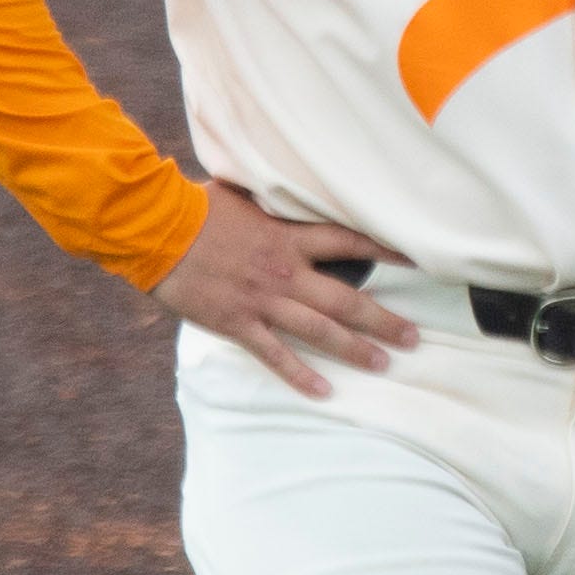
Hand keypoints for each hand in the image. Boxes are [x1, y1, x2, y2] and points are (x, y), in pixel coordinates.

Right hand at [151, 181, 419, 398]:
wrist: (157, 230)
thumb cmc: (197, 206)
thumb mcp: (244, 195)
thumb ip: (273, 200)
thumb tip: (289, 182)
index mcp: (289, 237)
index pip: (350, 242)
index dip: (386, 250)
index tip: (417, 260)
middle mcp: (286, 272)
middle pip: (347, 299)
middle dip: (384, 320)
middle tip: (414, 338)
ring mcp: (264, 301)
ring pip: (321, 331)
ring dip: (355, 350)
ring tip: (384, 363)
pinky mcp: (238, 324)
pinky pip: (276, 356)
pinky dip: (301, 375)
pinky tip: (325, 391)